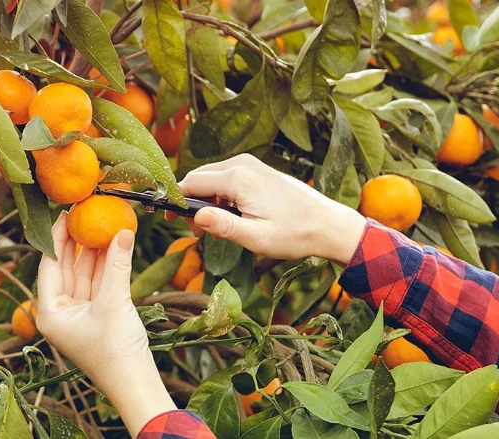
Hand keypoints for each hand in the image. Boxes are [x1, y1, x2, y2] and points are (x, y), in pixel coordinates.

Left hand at [36, 213, 175, 436]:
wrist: (135, 384)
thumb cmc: (116, 351)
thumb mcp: (114, 302)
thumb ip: (117, 265)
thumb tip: (123, 231)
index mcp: (49, 312)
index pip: (49, 264)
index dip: (58, 236)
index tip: (66, 212)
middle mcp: (59, 312)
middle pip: (65, 267)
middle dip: (76, 240)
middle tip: (84, 211)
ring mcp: (78, 314)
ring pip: (84, 274)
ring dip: (95, 251)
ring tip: (103, 221)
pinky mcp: (97, 316)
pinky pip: (98, 284)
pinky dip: (106, 266)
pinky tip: (115, 244)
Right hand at [170, 154, 366, 264]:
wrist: (328, 224)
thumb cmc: (295, 233)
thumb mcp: (256, 238)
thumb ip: (223, 226)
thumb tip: (195, 216)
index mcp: (237, 178)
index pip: (190, 183)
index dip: (176, 202)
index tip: (171, 222)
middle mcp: (241, 164)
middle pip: (199, 179)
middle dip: (191, 204)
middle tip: (198, 233)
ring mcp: (250, 165)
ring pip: (211, 179)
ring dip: (206, 201)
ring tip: (216, 229)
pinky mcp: (257, 170)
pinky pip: (226, 179)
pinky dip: (220, 196)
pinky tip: (230, 217)